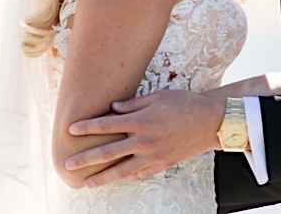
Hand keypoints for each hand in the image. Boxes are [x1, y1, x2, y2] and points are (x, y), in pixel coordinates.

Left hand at [63, 89, 224, 187]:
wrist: (212, 123)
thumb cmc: (185, 104)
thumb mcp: (158, 97)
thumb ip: (133, 104)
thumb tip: (113, 108)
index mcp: (141, 121)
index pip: (107, 125)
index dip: (88, 127)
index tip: (71, 130)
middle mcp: (144, 141)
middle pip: (109, 152)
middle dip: (86, 159)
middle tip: (68, 164)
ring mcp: (154, 156)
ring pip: (123, 170)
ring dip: (102, 177)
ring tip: (87, 184)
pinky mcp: (163, 164)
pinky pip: (140, 174)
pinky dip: (127, 178)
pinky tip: (115, 180)